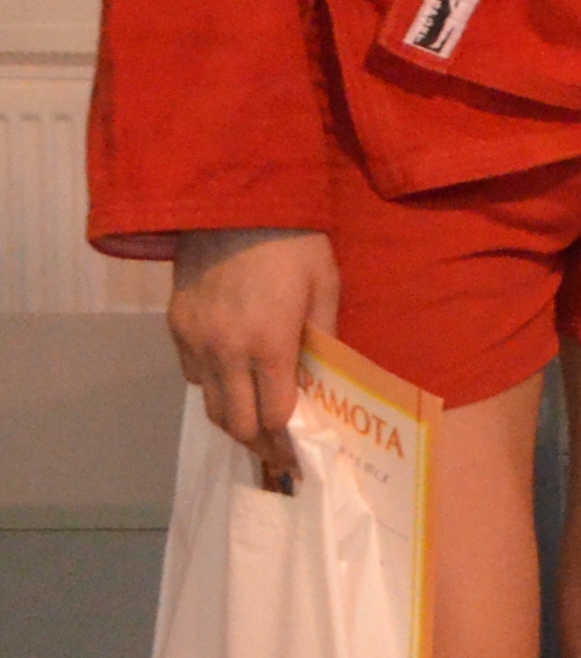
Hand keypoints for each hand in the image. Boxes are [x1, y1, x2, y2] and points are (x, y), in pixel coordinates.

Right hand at [165, 229, 337, 486]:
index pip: (274, 414)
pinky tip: (234, 380)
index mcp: (268, 342)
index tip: (299, 456)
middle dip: (258, 444)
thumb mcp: (326, 285)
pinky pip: (193, 374)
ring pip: (209, 403)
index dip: (287, 441)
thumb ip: (325, 337)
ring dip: (233, 420)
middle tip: (278, 454)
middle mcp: (225, 350)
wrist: (233, 201)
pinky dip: (213, 387)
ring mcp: (194, 340)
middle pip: (234, 422)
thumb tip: (327, 381)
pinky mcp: (176, 326)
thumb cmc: (294, 240)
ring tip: (257, 426)